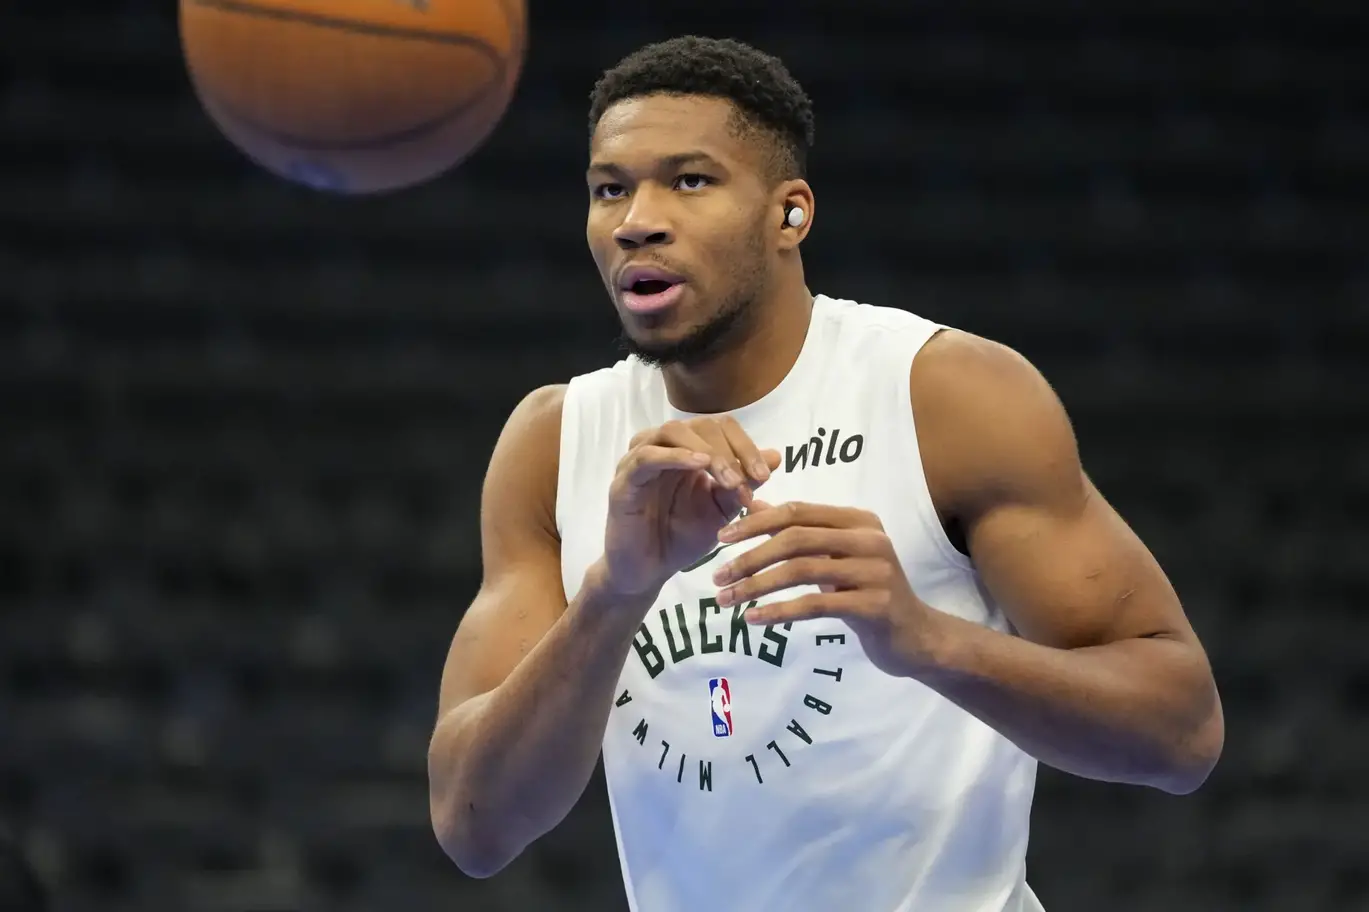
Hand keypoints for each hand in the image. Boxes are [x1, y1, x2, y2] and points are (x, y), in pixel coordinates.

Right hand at [602, 417, 780, 597]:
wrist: (648, 572)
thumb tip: (776, 456)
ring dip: (707, 451)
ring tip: (728, 477)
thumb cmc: (682, 538)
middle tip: (747, 481)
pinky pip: (645, 457)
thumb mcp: (722, 511)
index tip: (765, 475)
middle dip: (730, 450)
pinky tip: (698, 466)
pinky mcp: (623, 481)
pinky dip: (674, 457)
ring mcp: (638, 461)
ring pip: (672, 431)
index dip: (745, 445)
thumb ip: (742, 484)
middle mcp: (662, 447)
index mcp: (686, 450)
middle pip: (699, 425)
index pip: (719, 427)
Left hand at [710, 501, 945, 676]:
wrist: (915, 637)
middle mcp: (869, 539)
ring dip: (757, 585)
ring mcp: (875, 571)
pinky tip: (754, 619)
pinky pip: (815, 604)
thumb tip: (754, 504)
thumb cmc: (867, 593)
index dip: (755, 521)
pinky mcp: (875, 605)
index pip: (796, 511)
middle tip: (718, 575)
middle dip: (750, 556)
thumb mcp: (835, 557)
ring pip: (801, 570)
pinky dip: (779, 611)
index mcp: (858, 520)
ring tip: (727, 599)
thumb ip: (799, 531)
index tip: (721, 537)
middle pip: (795, 538)